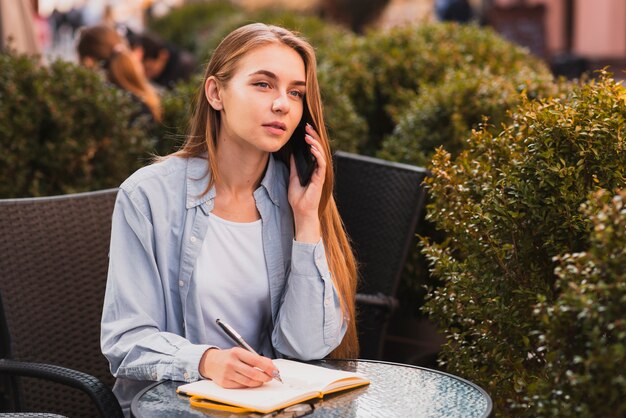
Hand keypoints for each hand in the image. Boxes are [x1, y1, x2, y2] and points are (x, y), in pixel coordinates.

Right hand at [198, 347, 277, 387]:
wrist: (210, 362)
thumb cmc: (228, 357)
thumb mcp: (241, 352)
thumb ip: (255, 358)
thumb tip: (270, 365)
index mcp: (237, 352)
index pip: (256, 360)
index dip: (268, 367)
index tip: (275, 370)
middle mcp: (231, 362)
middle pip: (253, 373)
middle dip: (265, 376)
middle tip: (270, 377)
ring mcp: (227, 373)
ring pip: (248, 381)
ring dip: (259, 382)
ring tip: (262, 379)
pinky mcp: (225, 383)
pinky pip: (241, 386)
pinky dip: (249, 385)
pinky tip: (252, 382)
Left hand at [288, 124, 325, 242]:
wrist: (300, 211)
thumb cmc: (298, 198)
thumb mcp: (293, 177)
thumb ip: (294, 166)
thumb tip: (292, 154)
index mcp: (312, 168)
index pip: (313, 150)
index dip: (310, 139)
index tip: (304, 130)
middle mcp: (318, 169)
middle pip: (318, 149)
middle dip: (313, 137)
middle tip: (307, 127)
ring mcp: (320, 173)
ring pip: (321, 154)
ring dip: (315, 143)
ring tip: (308, 135)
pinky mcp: (320, 178)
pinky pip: (321, 164)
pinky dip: (317, 155)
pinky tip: (312, 148)